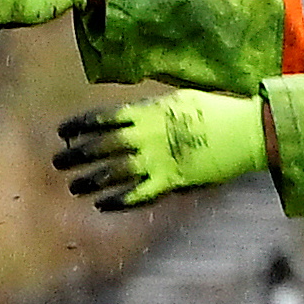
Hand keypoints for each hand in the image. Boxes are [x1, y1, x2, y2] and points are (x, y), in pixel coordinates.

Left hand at [55, 91, 269, 210]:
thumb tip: (132, 114)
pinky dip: (118, 200)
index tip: (63, 133)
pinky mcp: (171, 182)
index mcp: (147, 114)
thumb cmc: (216, 111)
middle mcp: (146, 137)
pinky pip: (138, 195)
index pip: (103, 120)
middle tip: (58, 162)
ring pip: (114, 173)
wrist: (245, 131)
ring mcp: (157, 161)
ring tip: (74, 186)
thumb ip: (152, 109)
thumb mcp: (179, 99)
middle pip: (101, 148)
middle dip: (77, 155)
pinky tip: (102, 204)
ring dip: (91, 180)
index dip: (80, 127)